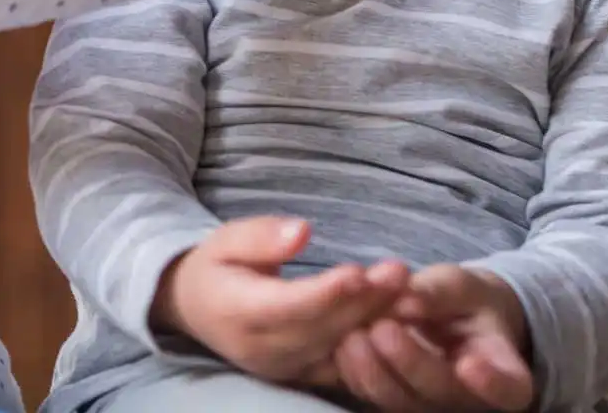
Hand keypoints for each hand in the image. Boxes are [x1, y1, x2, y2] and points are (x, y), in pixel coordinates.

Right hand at [149, 217, 408, 382]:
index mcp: (237, 312)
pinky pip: (343, 366)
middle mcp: (264, 349)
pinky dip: (373, 344)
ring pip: (338, 349)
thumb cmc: (216, 265)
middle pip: (321, 329)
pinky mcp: (303, 376)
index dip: (325, 292)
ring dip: (376, 323)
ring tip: (409, 293)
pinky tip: (400, 320)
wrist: (198, 309)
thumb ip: (261, 236)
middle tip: (400, 273)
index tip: (358, 271)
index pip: (288, 306)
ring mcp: (285, 369)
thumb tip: (302, 231)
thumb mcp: (226, 238)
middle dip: (364, 303)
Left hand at [332, 265, 533, 411]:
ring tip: (353, 336)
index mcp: (504, 373)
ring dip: (374, 372)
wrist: (453, 321)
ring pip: (402, 402)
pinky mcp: (397, 402)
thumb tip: (409, 299)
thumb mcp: (462, 287)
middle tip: (383, 328)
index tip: (472, 366)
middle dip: (410, 363)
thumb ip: (440, 294)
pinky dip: (356, 373)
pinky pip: (375, 396)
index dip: (492, 383)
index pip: (507, 387)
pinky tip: (340, 345)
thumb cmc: (466, 302)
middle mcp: (470, 401)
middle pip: (441, 392)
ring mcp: (432, 407)